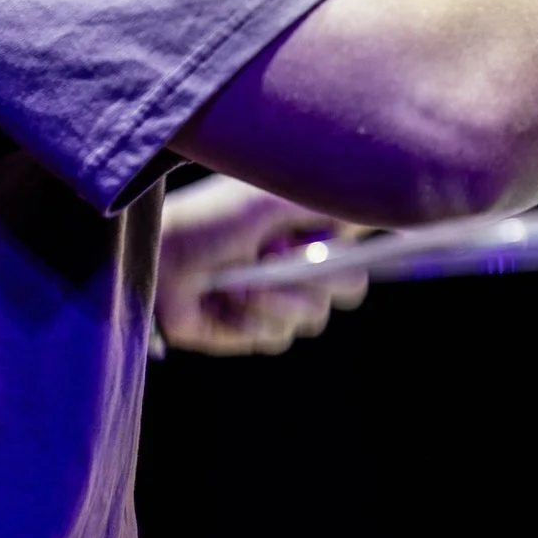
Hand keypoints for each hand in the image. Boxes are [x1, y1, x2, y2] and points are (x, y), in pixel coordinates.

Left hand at [155, 173, 369, 355]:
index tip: (343, 245)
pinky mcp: (254, 331)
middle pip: (349, 285)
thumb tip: (377, 211)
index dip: (358, 249)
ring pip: (313, 315)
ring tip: (243, 279)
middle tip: (287, 260)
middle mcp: (301, 267)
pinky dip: (251, 317)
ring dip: (277, 297)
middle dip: (320, 275)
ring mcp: (279, 302)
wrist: (159, 256)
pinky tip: (225, 299)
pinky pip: (277, 335)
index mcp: (309, 231)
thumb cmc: (211, 220)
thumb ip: (325, 203)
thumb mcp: (269, 201)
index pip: (359, 245)